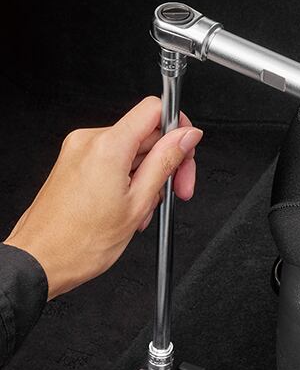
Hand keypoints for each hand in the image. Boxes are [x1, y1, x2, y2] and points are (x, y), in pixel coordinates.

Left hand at [3, 96, 202, 298]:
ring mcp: (78, 150)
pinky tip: (131, 205)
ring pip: (132, 150)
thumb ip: (166, 162)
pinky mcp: (73, 162)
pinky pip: (113, 160)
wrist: (42, 260)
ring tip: (146, 208)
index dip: (178, 127)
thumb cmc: (82, 242)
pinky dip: (129, 179)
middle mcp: (89, 140)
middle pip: (146, 133)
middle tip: (178, 190)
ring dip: (148, 176)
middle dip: (168, 161)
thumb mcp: (139, 202)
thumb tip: (187, 136)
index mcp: (109, 146)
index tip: (187, 150)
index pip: (154, 109)